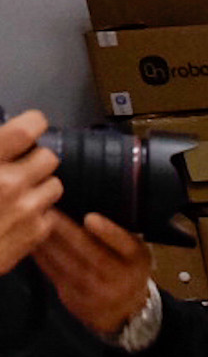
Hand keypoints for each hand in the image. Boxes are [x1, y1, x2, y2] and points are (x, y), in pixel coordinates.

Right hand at [0, 110, 61, 276]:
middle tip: (20, 164)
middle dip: (35, 157)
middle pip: (49, 157)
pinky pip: (50, 213)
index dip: (32, 123)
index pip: (27, 130)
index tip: (31, 125)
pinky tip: (17, 214)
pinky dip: (38, 212)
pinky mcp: (34, 233)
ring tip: (19, 190)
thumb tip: (2, 133)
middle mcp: (10, 182)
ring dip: (40, 185)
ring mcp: (26, 209)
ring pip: (54, 184)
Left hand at [33, 211, 153, 338]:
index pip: (126, 246)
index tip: (90, 218)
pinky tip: (32, 241)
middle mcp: (121, 278)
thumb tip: (89, 204)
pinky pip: (55, 274)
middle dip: (67, 231)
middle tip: (48, 210)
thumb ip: (119, 234)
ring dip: (48, 242)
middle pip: (92, 254)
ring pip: (68, 264)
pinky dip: (41, 256)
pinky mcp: (76, 299)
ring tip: (32, 220)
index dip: (109, 233)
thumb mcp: (135, 252)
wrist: (125, 310)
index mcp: (138, 260)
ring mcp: (98, 292)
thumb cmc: (126, 268)